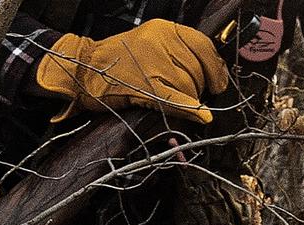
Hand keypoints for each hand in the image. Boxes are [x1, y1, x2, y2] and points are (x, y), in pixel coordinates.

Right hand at [35, 19, 230, 124]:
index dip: (215, 68)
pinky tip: (202, 116)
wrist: (84, 68)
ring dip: (187, 100)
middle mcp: (161, 41)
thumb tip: (210, 73)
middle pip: (197, 70)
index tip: (219, 84)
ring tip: (170, 101)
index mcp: (165, 29)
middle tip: (188, 97)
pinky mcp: (145, 85)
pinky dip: (190, 109)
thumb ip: (177, 54)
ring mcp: (152, 63)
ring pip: (188, 86)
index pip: (203, 46)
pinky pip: (175, 98)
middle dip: (198, 88)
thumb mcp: (150, 46)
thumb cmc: (117, 62)